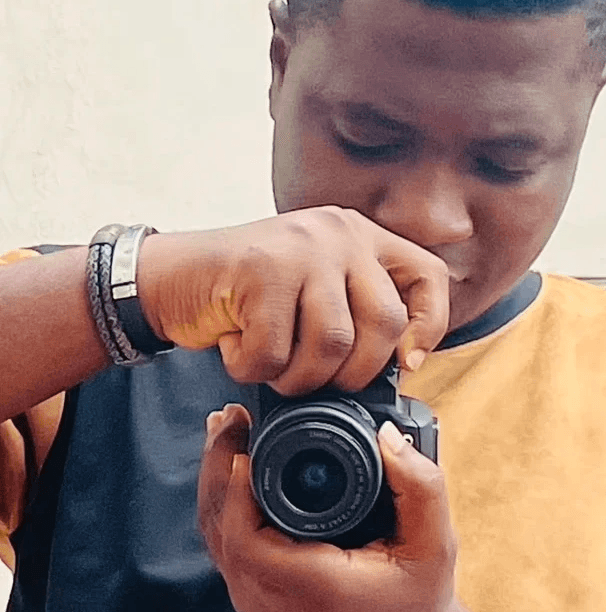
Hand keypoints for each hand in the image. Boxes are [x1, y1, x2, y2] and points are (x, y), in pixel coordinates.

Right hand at [137, 207, 449, 394]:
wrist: (170, 276)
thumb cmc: (248, 296)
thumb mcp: (316, 287)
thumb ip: (358, 308)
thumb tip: (404, 365)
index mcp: (361, 235)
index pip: (429, 275)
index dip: (429, 326)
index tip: (407, 362)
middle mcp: (339, 233)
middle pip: (385, 323)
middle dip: (353, 373)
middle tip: (316, 378)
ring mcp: (301, 248)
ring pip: (333, 344)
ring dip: (299, 377)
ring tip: (272, 366)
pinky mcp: (261, 271)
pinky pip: (276, 353)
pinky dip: (254, 369)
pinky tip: (237, 349)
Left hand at [198, 403, 476, 611]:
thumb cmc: (420, 602)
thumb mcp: (435, 544)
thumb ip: (419, 485)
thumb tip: (386, 434)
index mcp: (308, 586)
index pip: (244, 533)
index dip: (233, 482)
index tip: (245, 434)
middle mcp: (270, 600)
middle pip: (218, 527)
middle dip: (217, 466)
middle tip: (230, 417)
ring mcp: (258, 605)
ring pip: (215, 537)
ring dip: (215, 482)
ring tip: (226, 431)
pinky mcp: (258, 602)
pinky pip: (226, 548)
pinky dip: (224, 505)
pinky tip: (234, 471)